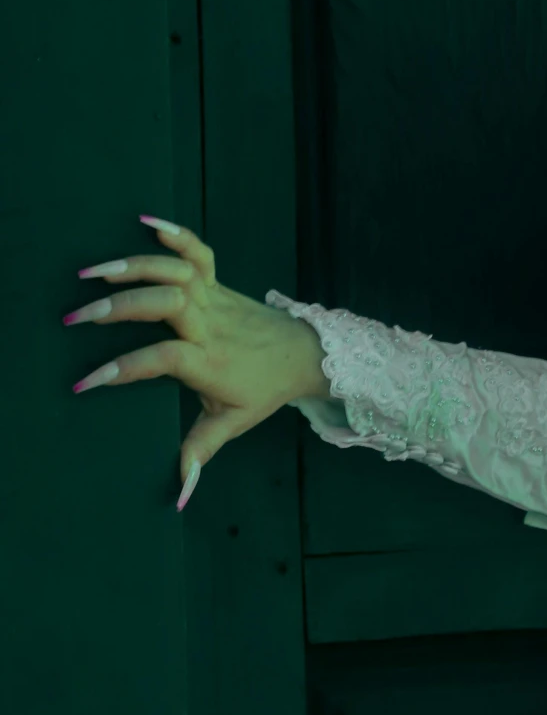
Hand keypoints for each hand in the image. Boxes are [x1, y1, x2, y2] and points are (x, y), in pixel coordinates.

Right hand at [67, 217, 328, 505]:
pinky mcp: (217, 280)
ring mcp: (214, 298)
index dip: (125, 369)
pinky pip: (198, 250)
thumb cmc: (261, 389)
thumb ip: (201, 451)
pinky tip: (145, 222)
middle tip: (78, 317)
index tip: (86, 382)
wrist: (302, 353)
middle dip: (121, 307)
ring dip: (135, 266)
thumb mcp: (232, 422)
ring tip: (91, 272)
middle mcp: (210, 325)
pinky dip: (175, 234)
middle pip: (167, 304)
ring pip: (176, 272)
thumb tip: (180, 492)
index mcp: (209, 362)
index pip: (162, 360)